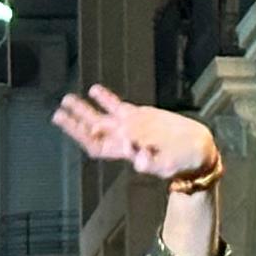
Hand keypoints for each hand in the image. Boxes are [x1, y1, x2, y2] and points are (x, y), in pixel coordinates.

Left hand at [49, 85, 216, 185]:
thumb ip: (152, 162)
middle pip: (93, 128)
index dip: (79, 133)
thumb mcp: (168, 165)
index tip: (65, 121)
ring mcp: (131, 126)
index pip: (95, 143)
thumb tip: (137, 158)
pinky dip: (107, 99)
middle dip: (76, 120)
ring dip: (85, 108)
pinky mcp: (141, 117)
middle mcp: (123, 138)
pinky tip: (94, 90)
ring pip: (102, 117)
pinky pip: (119, 107)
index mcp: (125, 151)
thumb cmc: (180, 162)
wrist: (196, 150)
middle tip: (59, 110)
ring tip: (68, 98)